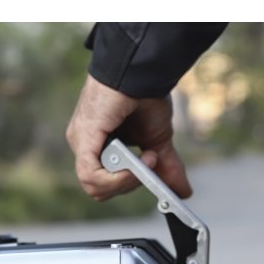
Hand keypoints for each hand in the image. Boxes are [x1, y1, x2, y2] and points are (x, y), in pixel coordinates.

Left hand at [66, 74, 192, 201]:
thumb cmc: (145, 97)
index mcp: (97, 147)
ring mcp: (81, 142)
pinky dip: (116, 179)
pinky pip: (91, 176)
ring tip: (147, 157)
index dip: (129, 185)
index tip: (153, 175)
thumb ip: (166, 167)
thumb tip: (183, 191)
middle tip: (151, 161)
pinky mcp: (83, 138)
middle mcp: (84, 145)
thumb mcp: (159, 140)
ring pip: (95, 187)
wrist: (143, 72)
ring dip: (128, 179)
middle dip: (130, 183)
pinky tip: (135, 165)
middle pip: (100, 189)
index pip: (105, 184)